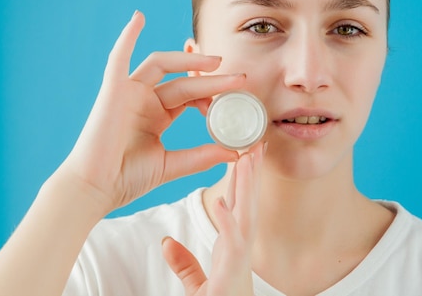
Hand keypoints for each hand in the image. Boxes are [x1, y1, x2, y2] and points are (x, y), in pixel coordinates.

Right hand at [58, 11, 245, 213]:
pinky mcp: (111, 90)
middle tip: (239, 78)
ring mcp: (127, 93)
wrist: (96, 189)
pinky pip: (118, 58)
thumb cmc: (127, 178)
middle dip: (211, 79)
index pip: (190, 96)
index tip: (232, 101)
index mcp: (156, 116)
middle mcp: (143, 100)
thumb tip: (236, 153)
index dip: (211, 95)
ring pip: (160, 65)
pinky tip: (139, 17)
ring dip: (187, 60)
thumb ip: (201, 157)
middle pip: (183, 81)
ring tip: (216, 61)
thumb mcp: (171, 165)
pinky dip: (127, 36)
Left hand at [162, 142, 263, 295]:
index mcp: (233, 243)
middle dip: (252, 171)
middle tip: (255, 141)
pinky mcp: (232, 269)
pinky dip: (228, 220)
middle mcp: (240, 244)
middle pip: (247, 200)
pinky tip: (223, 201)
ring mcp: (239, 255)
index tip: (244, 151)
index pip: (238, 203)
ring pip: (246, 212)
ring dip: (247, 185)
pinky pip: (231, 241)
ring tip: (247, 157)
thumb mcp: (198, 282)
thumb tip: (166, 243)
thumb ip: (184, 262)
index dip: (242, 178)